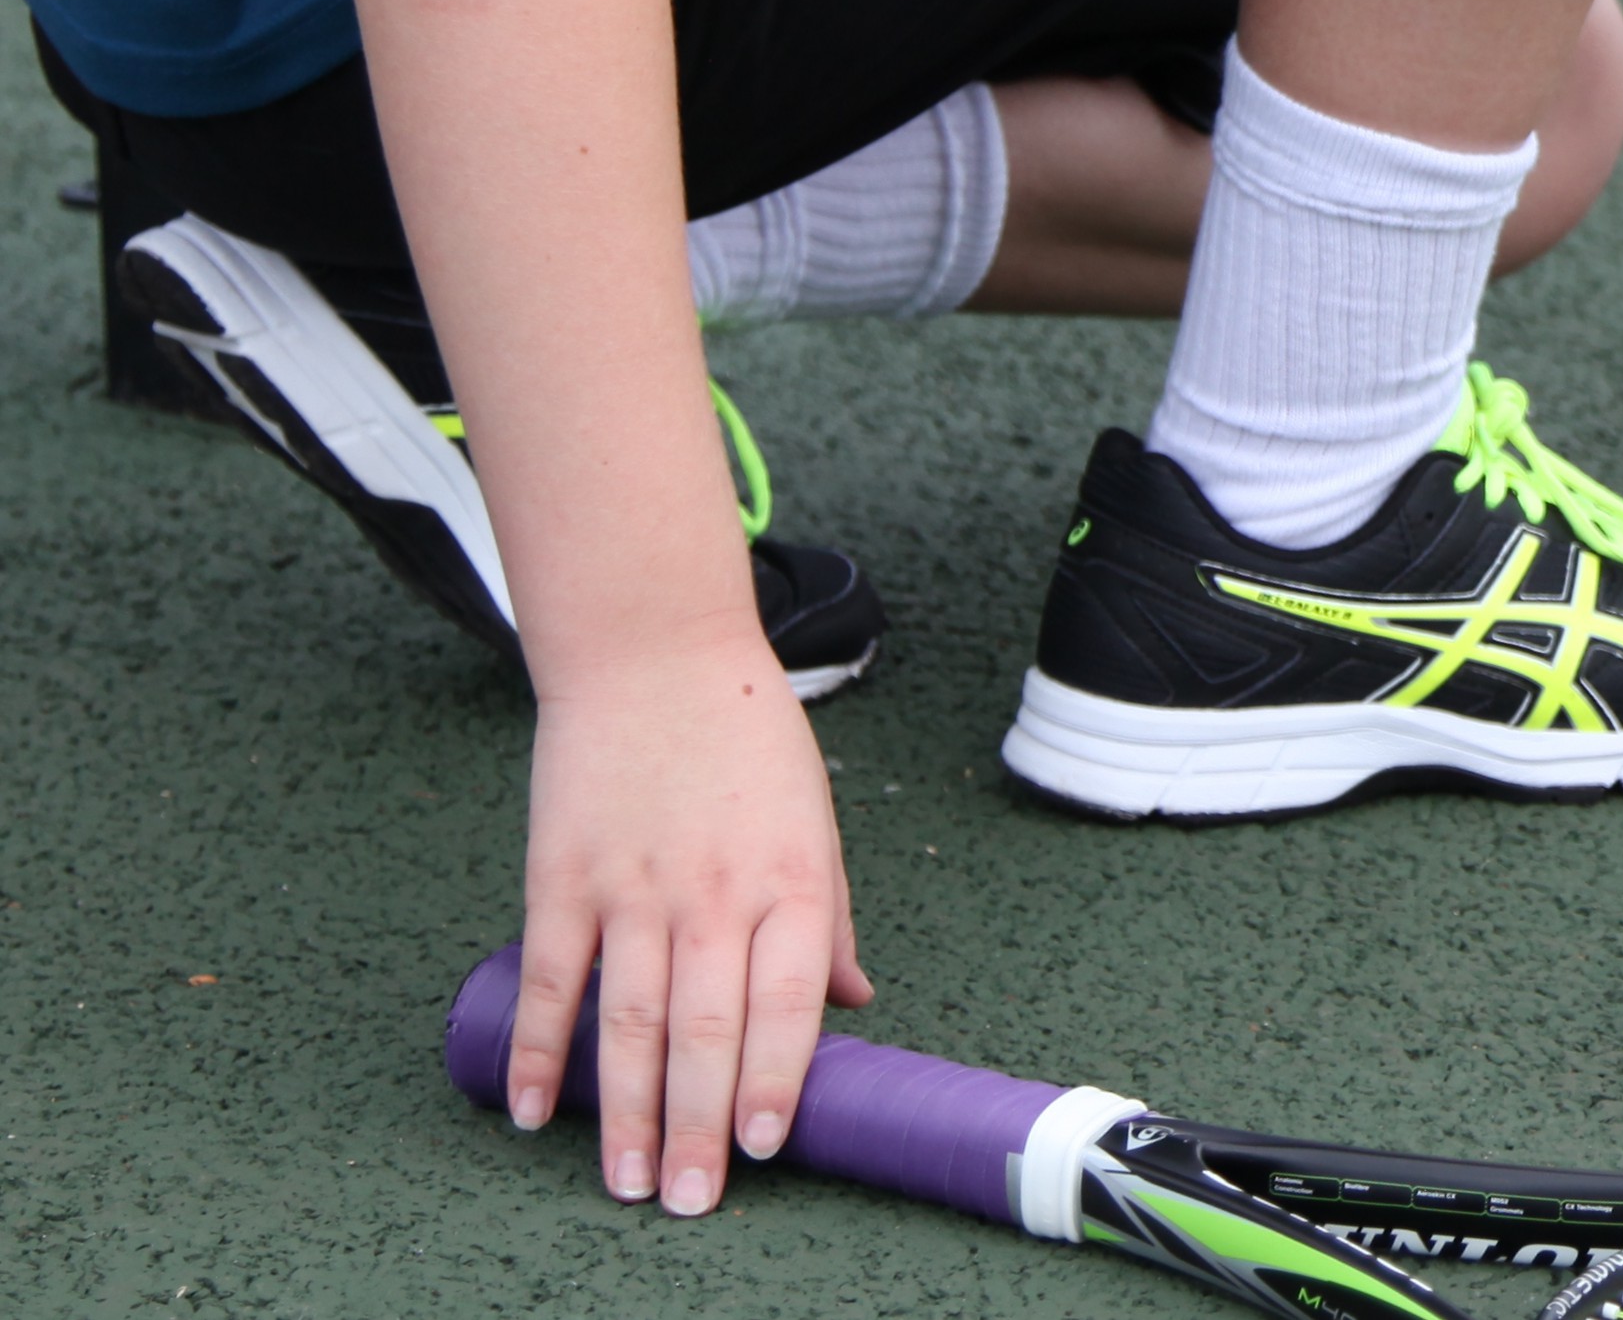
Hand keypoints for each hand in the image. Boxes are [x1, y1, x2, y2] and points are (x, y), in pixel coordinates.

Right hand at [503, 634, 868, 1212]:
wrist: (655, 654)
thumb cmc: (748, 740)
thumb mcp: (814, 821)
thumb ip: (826, 919)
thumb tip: (852, 1005)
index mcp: (788, 881)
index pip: (787, 1004)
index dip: (777, 1081)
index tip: (766, 1148)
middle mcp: (713, 893)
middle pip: (704, 1031)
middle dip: (698, 1127)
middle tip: (689, 1202)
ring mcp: (632, 887)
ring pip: (627, 1022)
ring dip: (624, 1112)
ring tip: (625, 1184)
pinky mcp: (561, 877)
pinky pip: (552, 980)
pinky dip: (541, 1050)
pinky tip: (536, 1111)